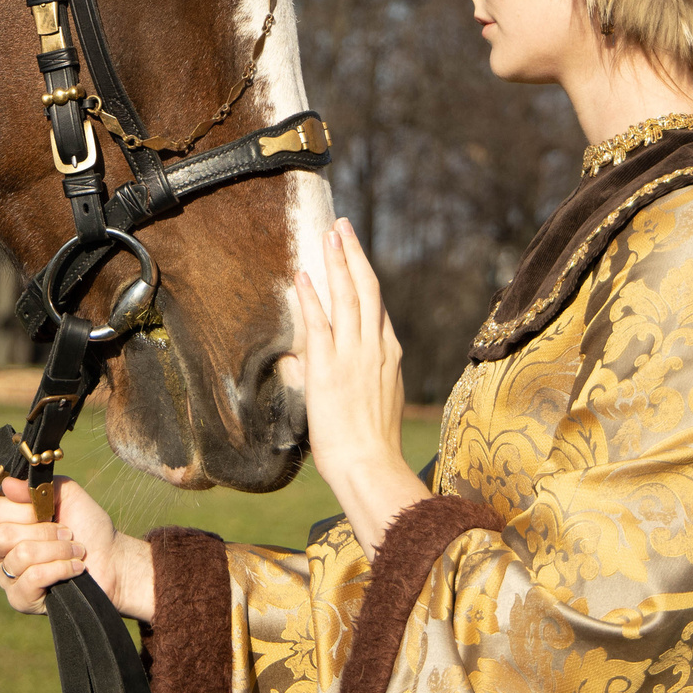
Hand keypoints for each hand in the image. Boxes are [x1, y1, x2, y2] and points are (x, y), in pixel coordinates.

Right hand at [0, 475, 155, 621]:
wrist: (112, 561)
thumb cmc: (87, 527)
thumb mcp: (67, 495)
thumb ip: (37, 485)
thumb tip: (7, 483)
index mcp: (6, 524)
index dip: (23, 510)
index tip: (49, 512)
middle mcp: (0, 552)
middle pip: (3, 535)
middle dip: (44, 532)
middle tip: (68, 534)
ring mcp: (7, 577)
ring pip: (20, 556)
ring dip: (58, 550)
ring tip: (76, 551)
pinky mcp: (20, 599)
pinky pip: (32, 579)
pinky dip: (60, 569)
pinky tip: (75, 569)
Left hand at [293, 218, 429, 553]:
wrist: (371, 466)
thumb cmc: (369, 444)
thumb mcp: (372, 400)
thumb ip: (349, 374)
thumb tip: (307, 359)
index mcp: (388, 356)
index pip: (377, 306)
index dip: (364, 275)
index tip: (354, 252)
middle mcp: (375, 348)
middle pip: (367, 289)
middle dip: (353, 254)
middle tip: (341, 227)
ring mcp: (354, 356)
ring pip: (349, 297)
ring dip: (337, 262)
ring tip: (329, 234)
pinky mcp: (330, 368)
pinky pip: (320, 324)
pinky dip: (313, 297)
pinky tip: (304, 275)